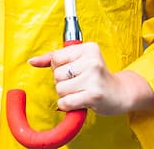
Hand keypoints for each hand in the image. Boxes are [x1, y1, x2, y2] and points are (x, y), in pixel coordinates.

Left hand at [28, 42, 153, 115]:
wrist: (121, 93)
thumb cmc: (96, 77)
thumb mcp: (78, 61)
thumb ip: (54, 59)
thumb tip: (32, 61)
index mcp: (88, 48)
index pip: (56, 58)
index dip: (59, 68)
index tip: (73, 71)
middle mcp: (92, 60)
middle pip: (56, 74)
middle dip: (62, 82)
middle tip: (78, 83)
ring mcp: (94, 77)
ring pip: (60, 88)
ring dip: (66, 95)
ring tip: (80, 92)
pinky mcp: (94, 95)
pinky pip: (66, 102)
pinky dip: (67, 105)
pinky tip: (79, 101)